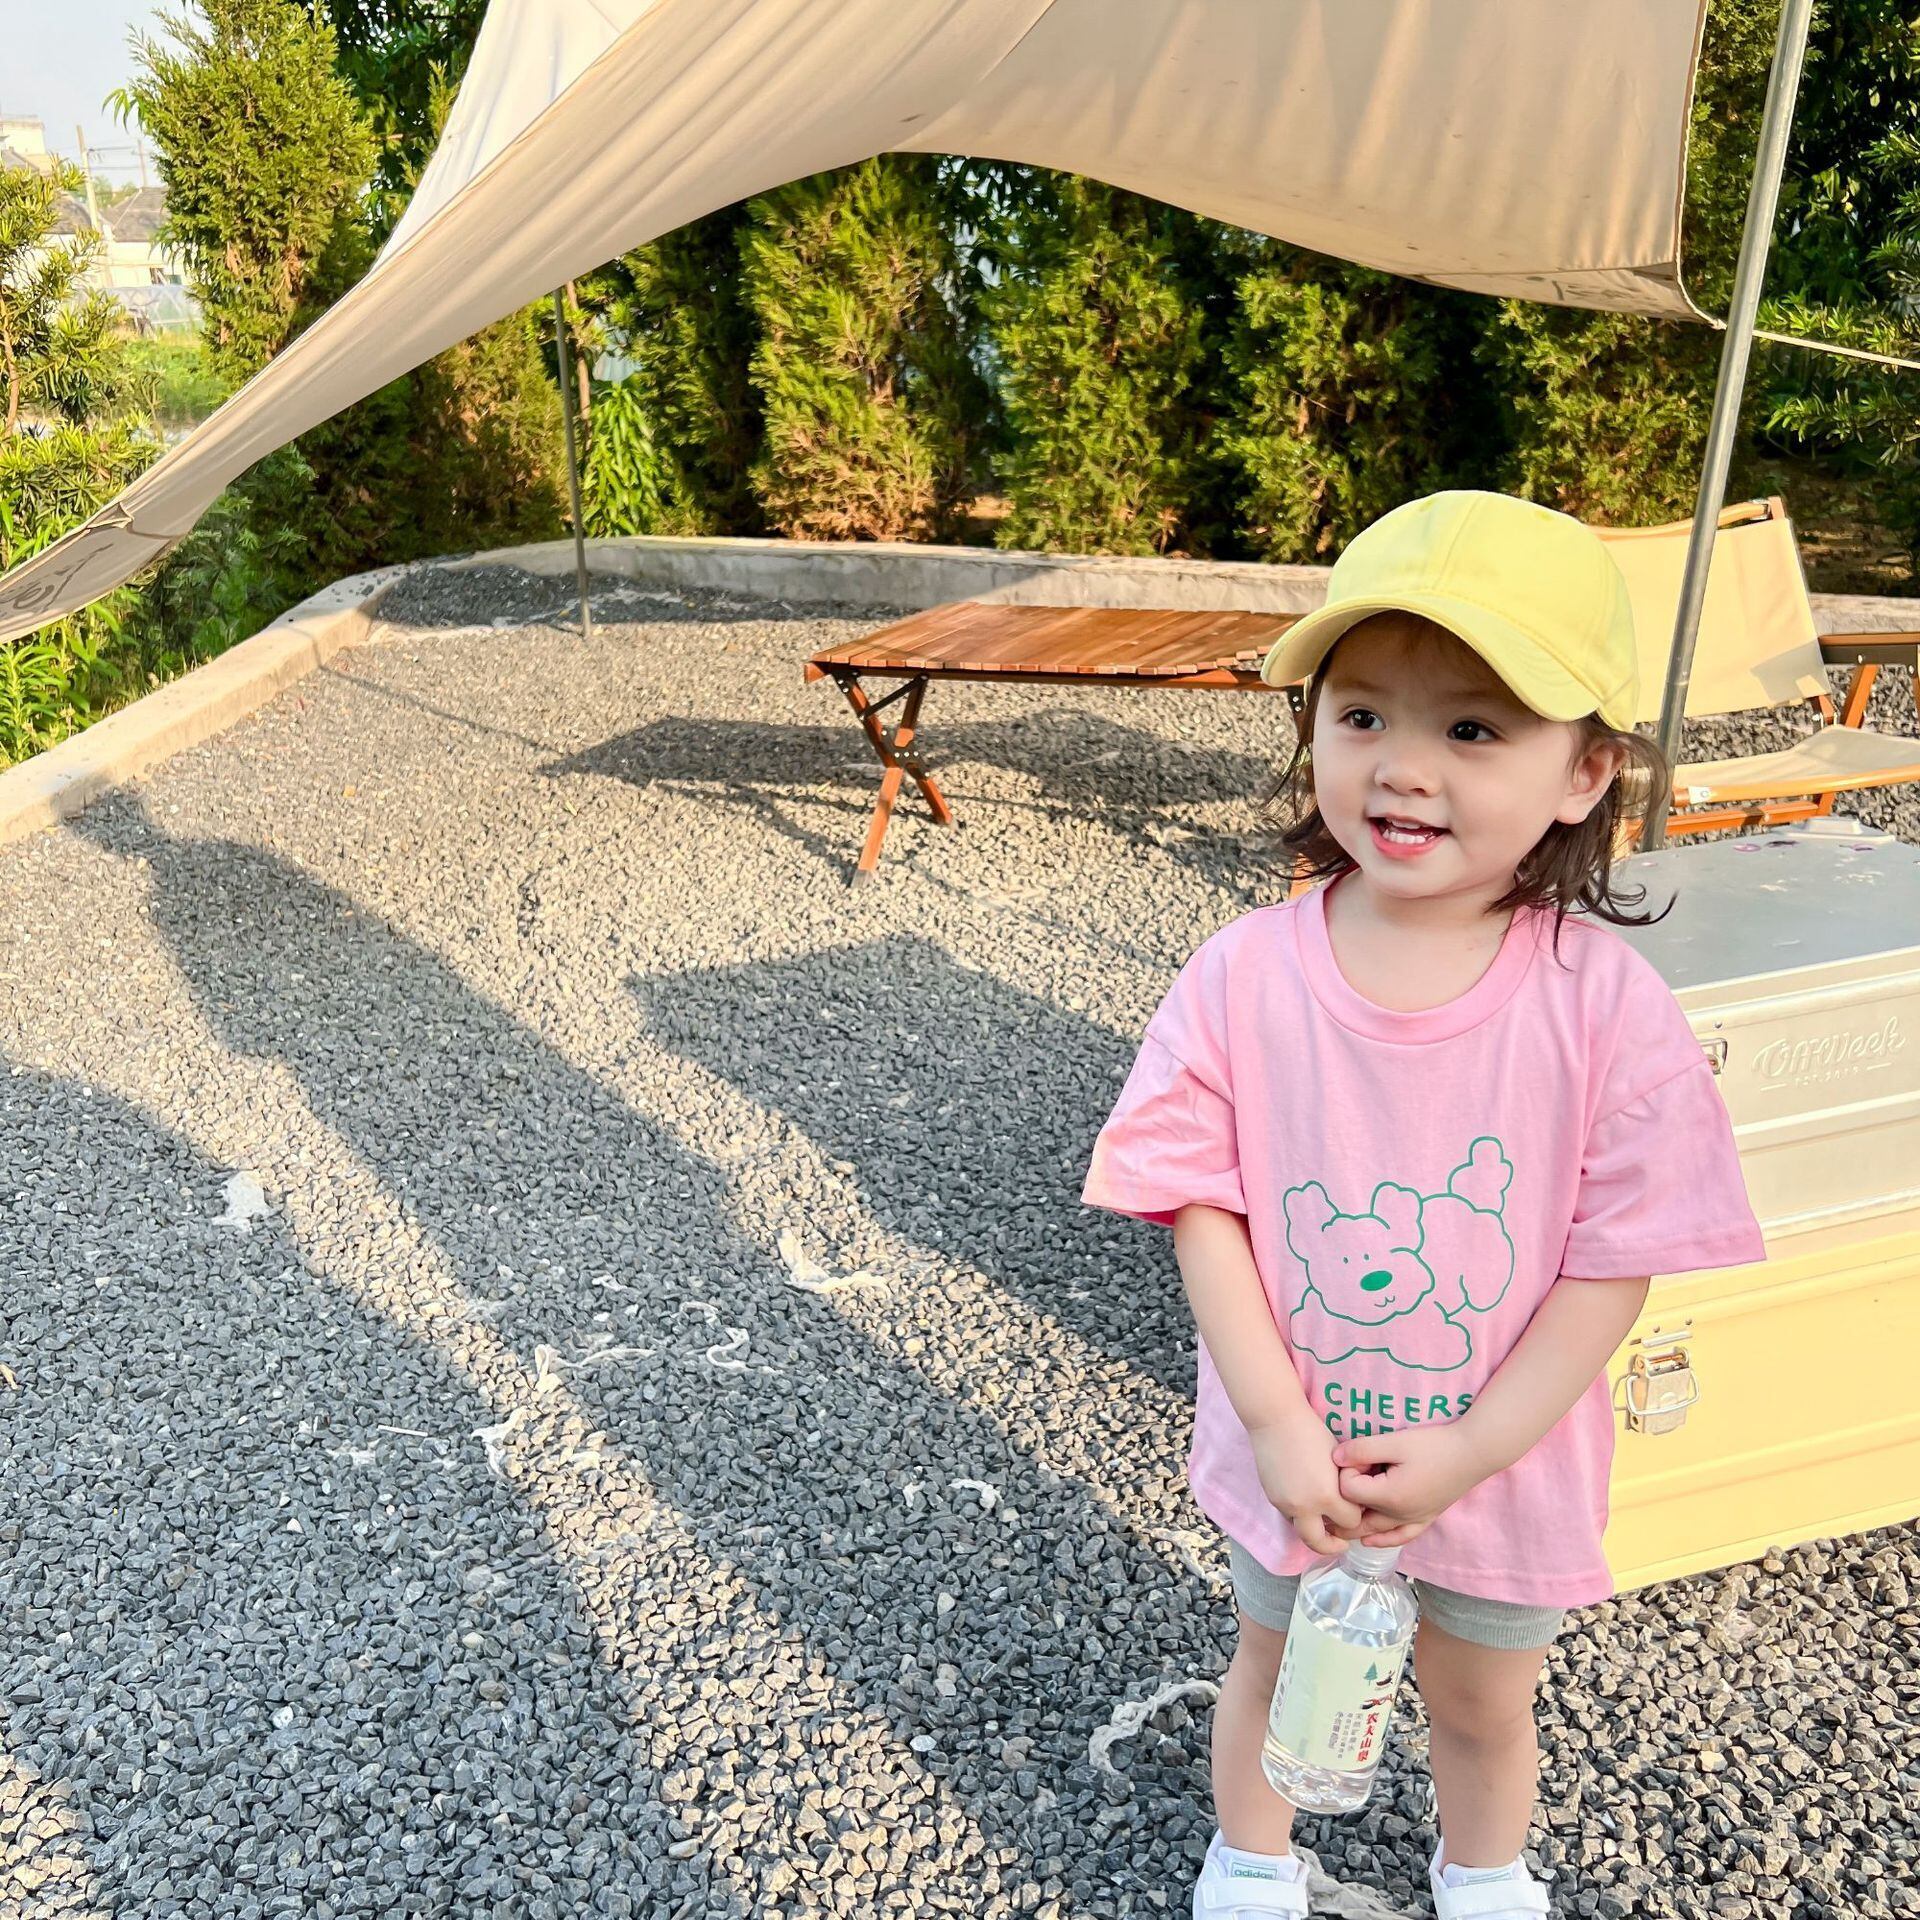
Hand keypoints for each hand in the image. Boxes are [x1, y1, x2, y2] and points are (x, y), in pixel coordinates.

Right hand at [1250, 1408, 1368, 1556]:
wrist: (1276, 1419)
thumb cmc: (1312, 1432)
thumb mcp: (1339, 1460)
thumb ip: (1346, 1486)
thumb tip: (1355, 1502)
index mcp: (1327, 1496)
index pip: (1350, 1522)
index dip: (1356, 1515)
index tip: (1358, 1508)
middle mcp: (1304, 1507)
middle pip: (1320, 1543)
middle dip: (1333, 1545)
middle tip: (1343, 1542)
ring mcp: (1285, 1504)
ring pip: (1302, 1531)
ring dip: (1314, 1530)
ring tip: (1324, 1521)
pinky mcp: (1272, 1498)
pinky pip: (1289, 1516)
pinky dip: (1300, 1515)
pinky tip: (1306, 1501)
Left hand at [1331, 1423, 1491, 1547]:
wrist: (1473, 1453)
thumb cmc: (1434, 1445)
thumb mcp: (1395, 1441)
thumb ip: (1361, 1449)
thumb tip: (1335, 1459)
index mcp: (1389, 1497)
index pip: (1349, 1490)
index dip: (1346, 1471)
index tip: (1356, 1456)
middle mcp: (1399, 1516)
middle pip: (1357, 1517)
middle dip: (1345, 1500)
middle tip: (1341, 1480)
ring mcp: (1413, 1520)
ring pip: (1375, 1531)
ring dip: (1356, 1524)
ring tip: (1339, 1516)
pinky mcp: (1426, 1518)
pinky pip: (1400, 1537)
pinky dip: (1383, 1539)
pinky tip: (1370, 1539)